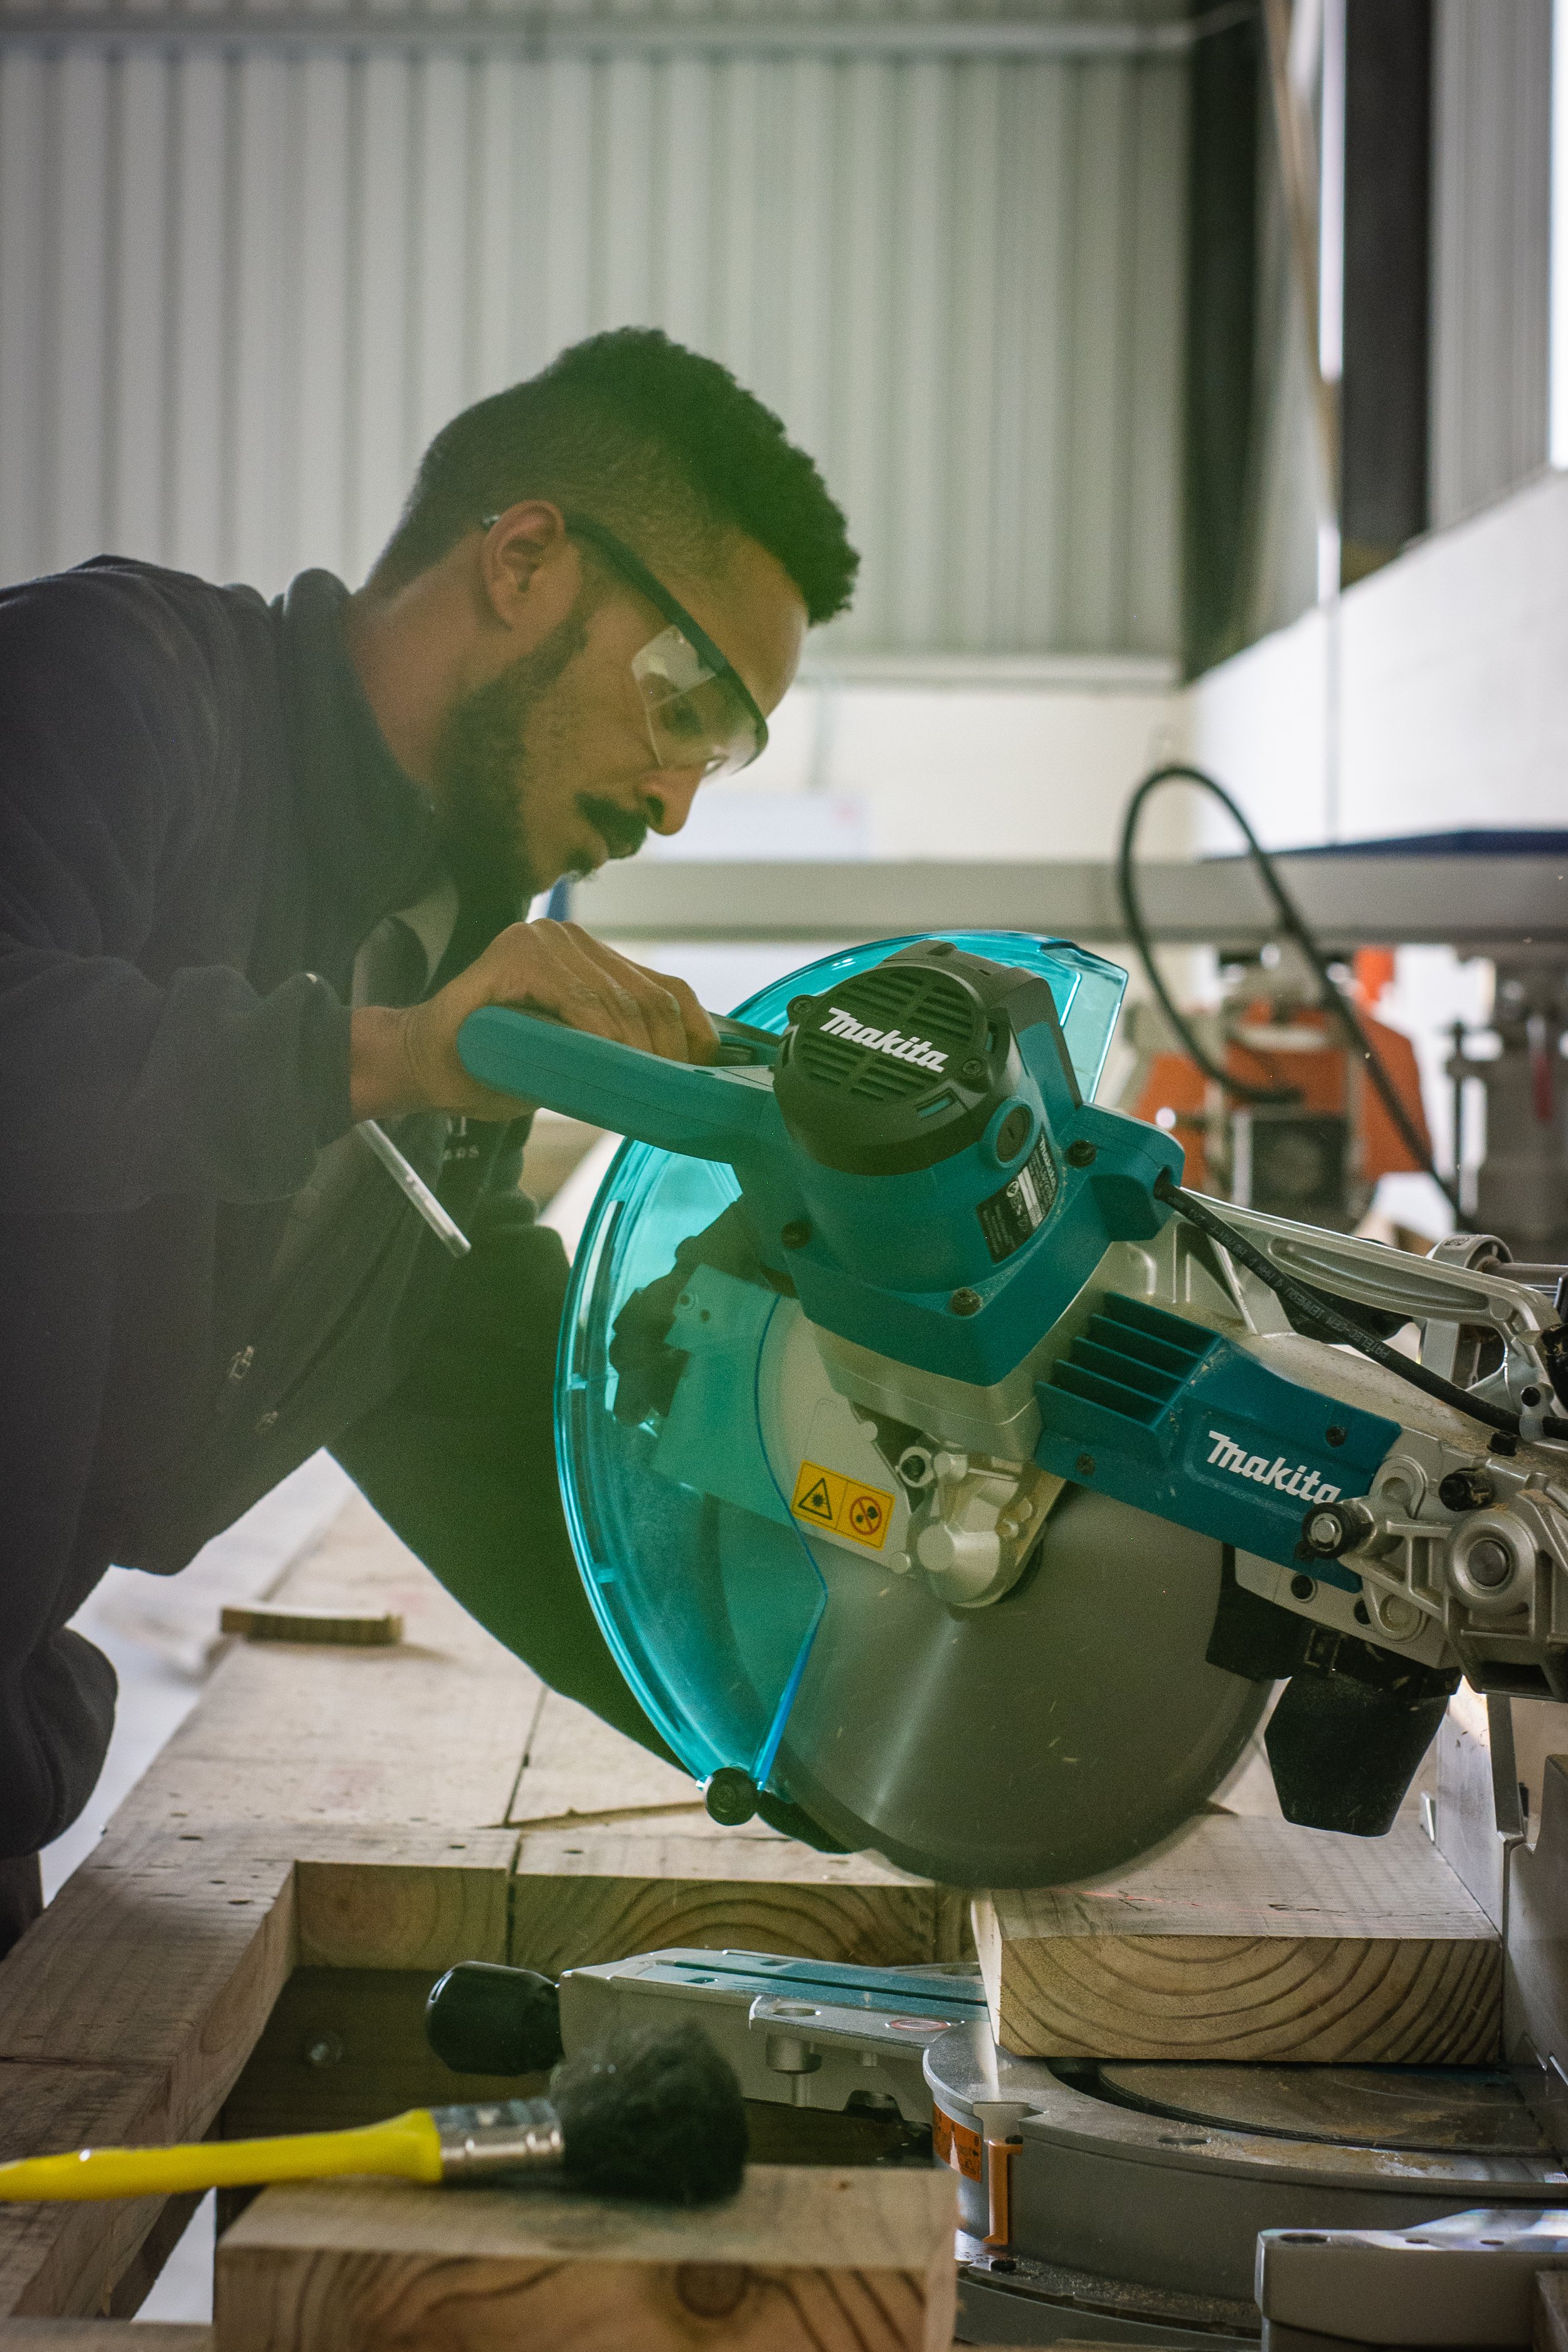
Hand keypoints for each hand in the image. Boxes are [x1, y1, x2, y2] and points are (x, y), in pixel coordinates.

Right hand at [350, 919, 716, 1121]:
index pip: (665, 988)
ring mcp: (546, 939)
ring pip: (621, 1000)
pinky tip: (609, 1065)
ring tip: (644, 1088)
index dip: (694, 1031)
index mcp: (591, 958)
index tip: (704, 1073)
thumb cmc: (494, 1065)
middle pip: (650, 995)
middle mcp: (572, 939)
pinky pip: (581, 1001)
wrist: (423, 1064)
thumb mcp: (572, 1058)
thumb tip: (683, 1074)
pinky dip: (603, 1038)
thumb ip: (617, 1049)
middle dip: (669, 1050)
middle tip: (672, 1093)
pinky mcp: (520, 952)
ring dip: (639, 1051)